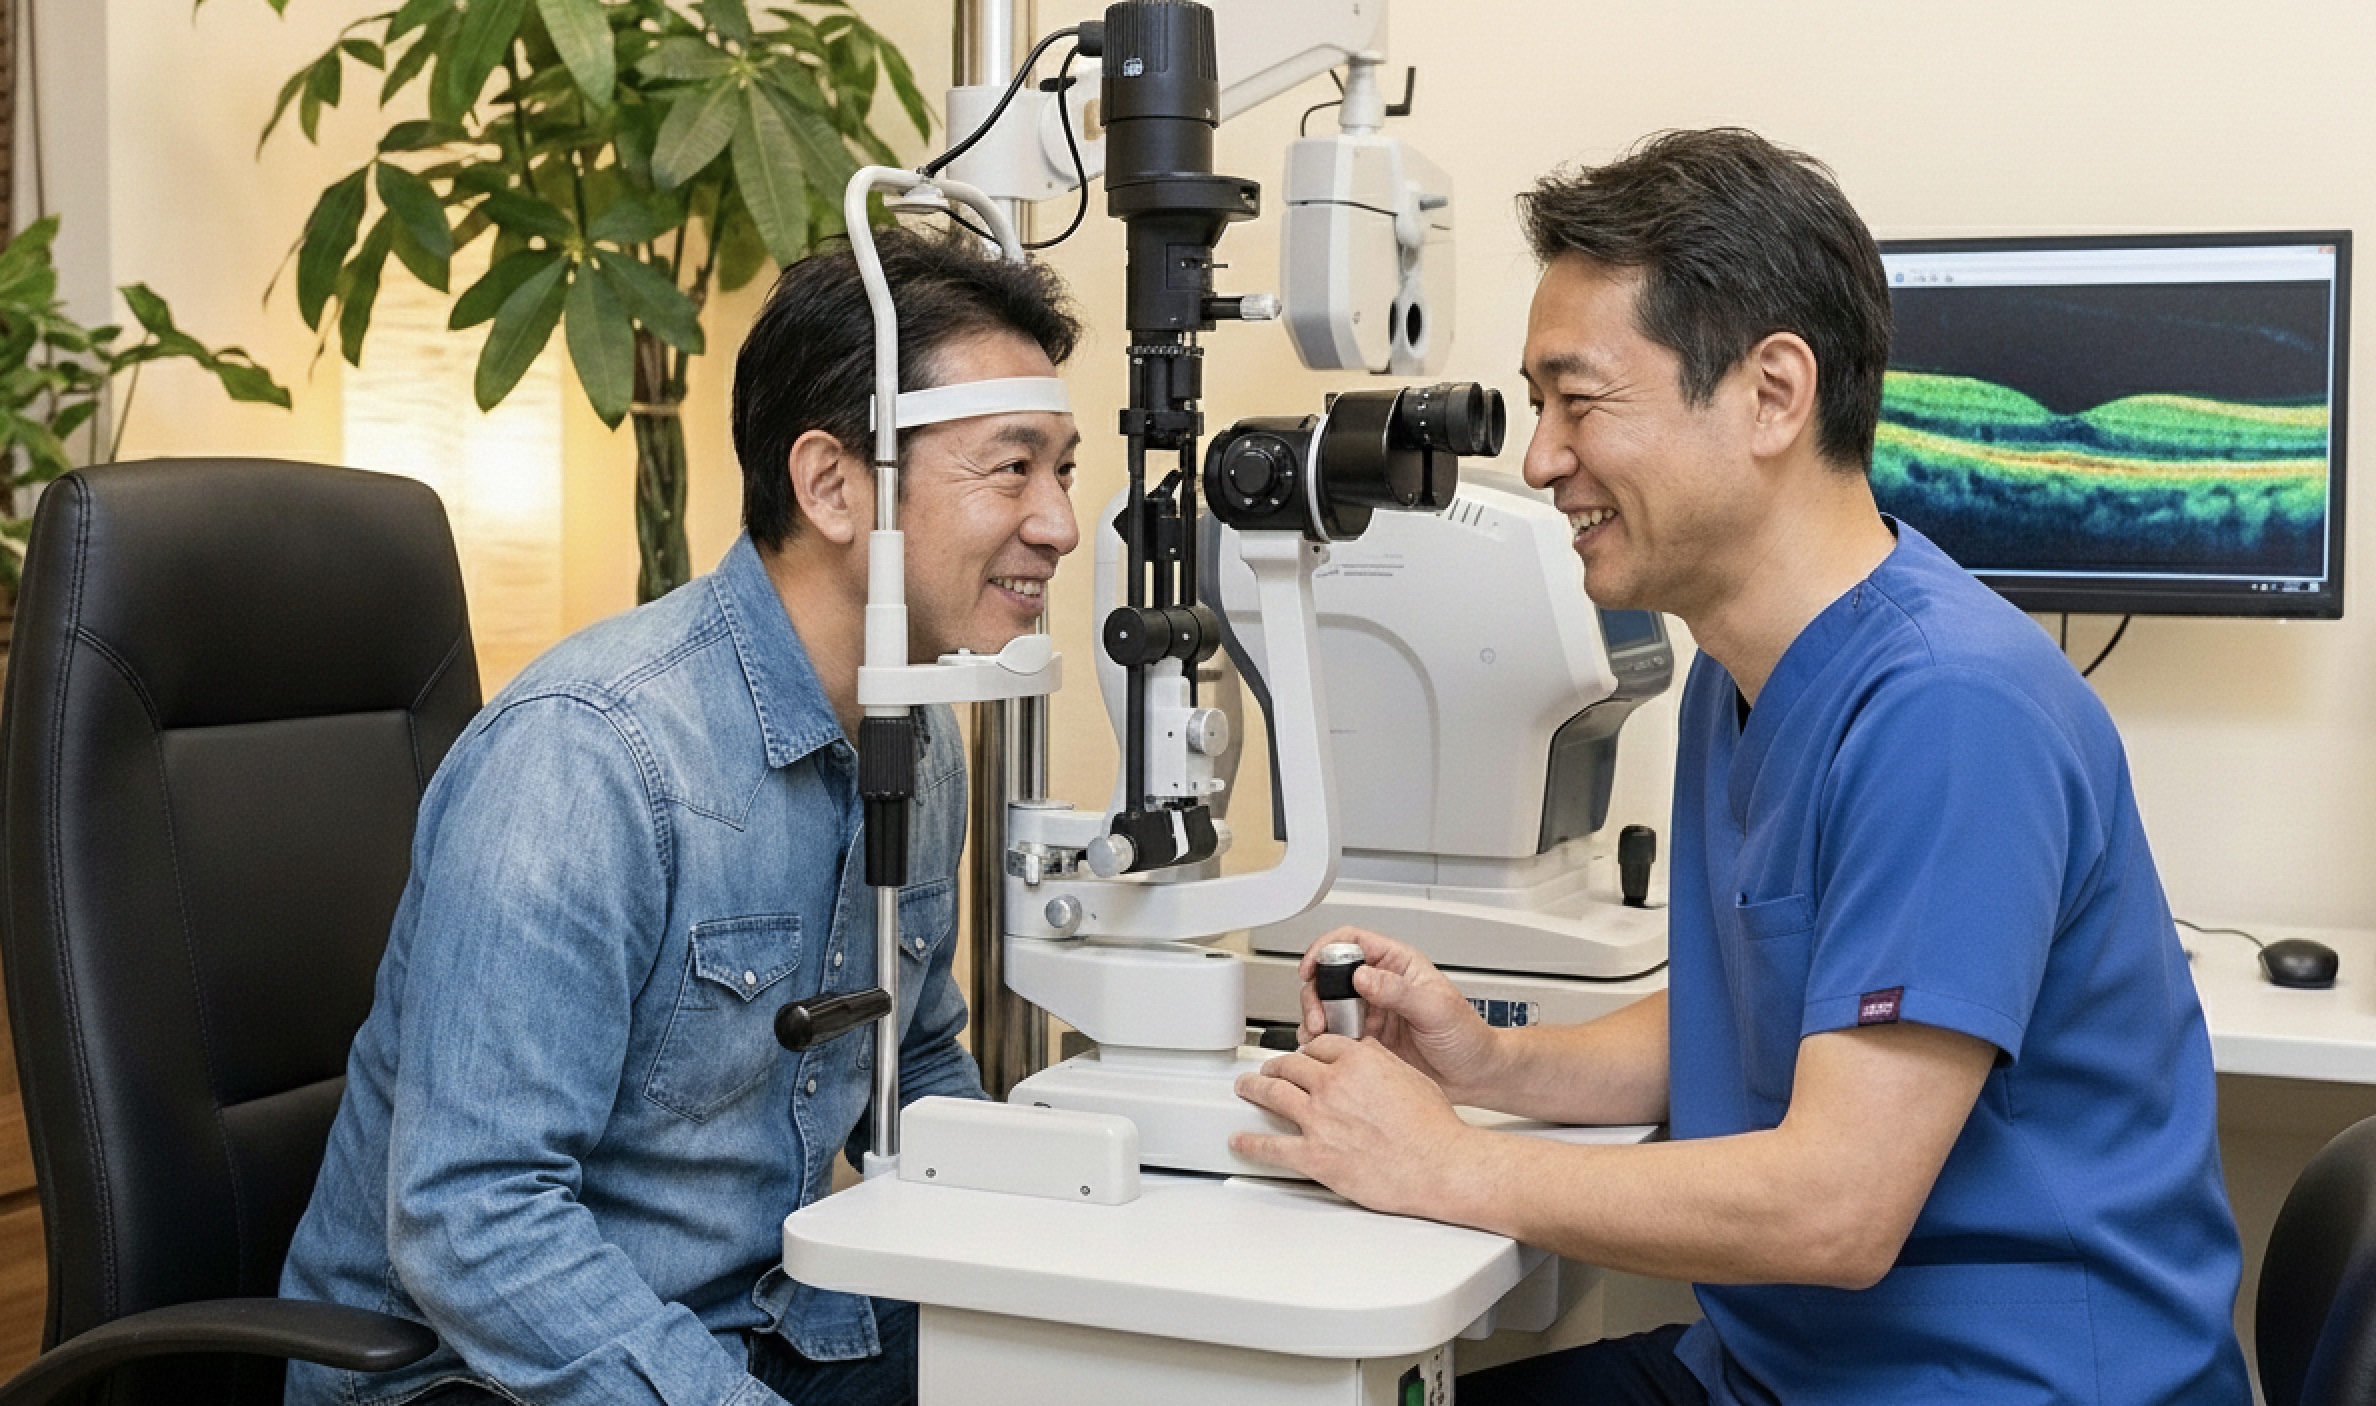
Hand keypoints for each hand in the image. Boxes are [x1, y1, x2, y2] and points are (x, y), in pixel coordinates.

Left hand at [1231, 1036, 1474, 1214]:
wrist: (1439, 1165)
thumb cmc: (1434, 1128)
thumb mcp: (1411, 1077)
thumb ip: (1382, 1062)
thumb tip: (1368, 1056)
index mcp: (1357, 1060)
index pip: (1320, 1046)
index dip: (1308, 1051)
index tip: (1304, 1056)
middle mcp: (1332, 1084)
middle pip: (1291, 1065)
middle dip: (1276, 1066)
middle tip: (1269, 1070)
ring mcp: (1319, 1118)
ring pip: (1273, 1094)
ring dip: (1254, 1089)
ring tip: (1245, 1088)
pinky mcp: (1314, 1154)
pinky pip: (1272, 1146)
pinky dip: (1251, 1142)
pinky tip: (1240, 1140)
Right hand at [1297, 927, 1502, 1103]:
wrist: (1474, 1077)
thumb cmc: (1468, 1037)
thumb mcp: (1436, 1008)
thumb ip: (1399, 991)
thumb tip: (1363, 976)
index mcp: (1398, 965)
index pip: (1353, 942)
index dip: (1326, 949)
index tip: (1310, 968)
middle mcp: (1381, 986)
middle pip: (1330, 976)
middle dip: (1315, 995)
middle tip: (1318, 1019)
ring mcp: (1372, 1014)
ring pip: (1327, 1008)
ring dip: (1317, 1021)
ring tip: (1321, 1039)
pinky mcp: (1366, 1041)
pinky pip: (1334, 1037)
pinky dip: (1324, 1044)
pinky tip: (1330, 1053)